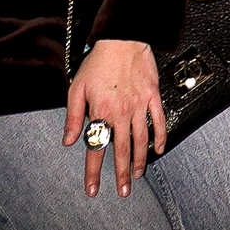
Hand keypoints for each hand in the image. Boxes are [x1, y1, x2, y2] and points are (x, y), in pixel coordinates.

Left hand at [63, 39, 161, 197]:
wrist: (123, 38)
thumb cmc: (99, 60)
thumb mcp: (76, 87)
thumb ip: (73, 116)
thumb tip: (68, 140)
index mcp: (101, 112)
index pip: (96, 148)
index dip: (93, 172)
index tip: (93, 188)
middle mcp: (121, 113)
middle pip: (122, 150)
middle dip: (121, 174)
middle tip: (122, 191)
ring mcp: (139, 106)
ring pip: (141, 140)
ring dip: (140, 160)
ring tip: (138, 175)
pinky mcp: (152, 96)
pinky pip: (159, 121)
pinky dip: (161, 136)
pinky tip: (160, 148)